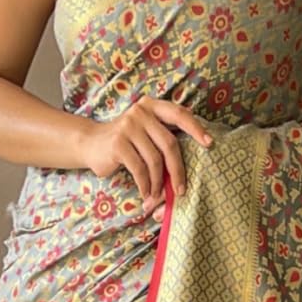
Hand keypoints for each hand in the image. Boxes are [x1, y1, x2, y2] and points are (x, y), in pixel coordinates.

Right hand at [77, 98, 213, 216]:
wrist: (91, 143)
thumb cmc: (127, 141)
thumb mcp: (146, 131)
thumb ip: (165, 134)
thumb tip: (196, 153)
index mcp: (153, 106)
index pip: (179, 114)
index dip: (196, 128)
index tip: (210, 144)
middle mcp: (141, 112)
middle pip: (169, 144)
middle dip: (177, 170)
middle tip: (181, 190)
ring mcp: (128, 126)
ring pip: (154, 160)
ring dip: (159, 183)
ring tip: (158, 195)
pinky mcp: (118, 143)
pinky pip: (139, 169)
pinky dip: (145, 185)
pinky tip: (146, 193)